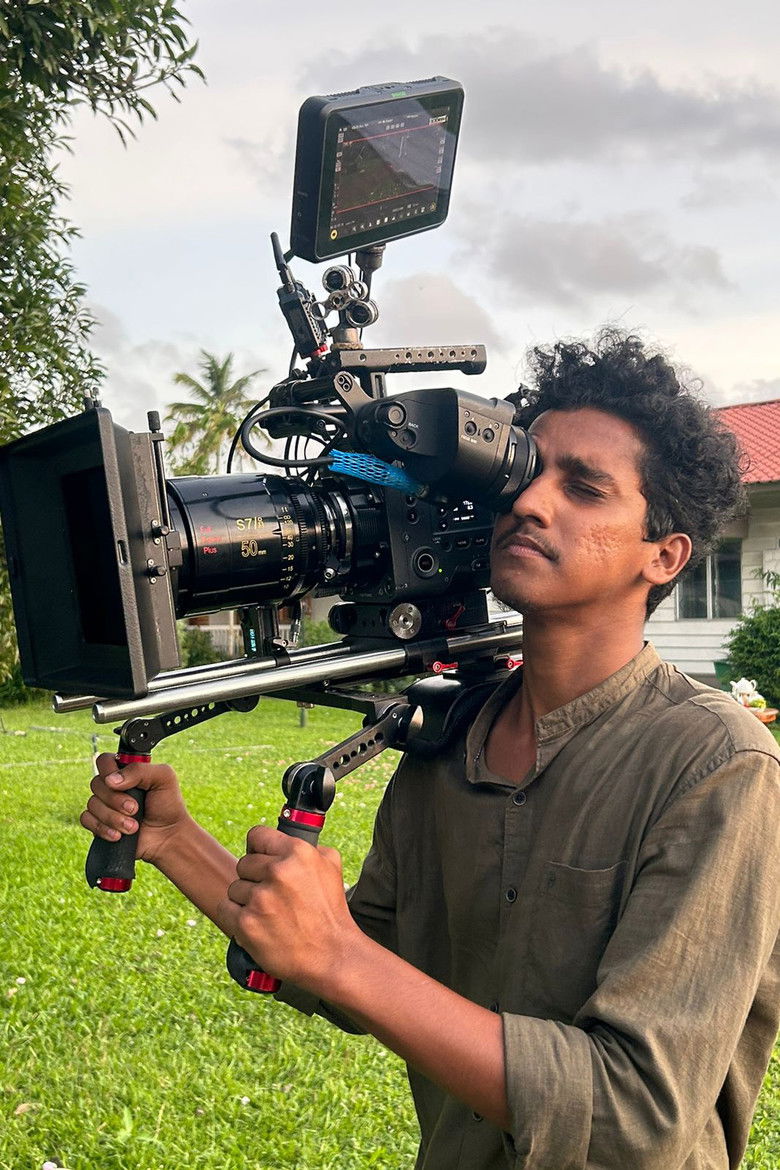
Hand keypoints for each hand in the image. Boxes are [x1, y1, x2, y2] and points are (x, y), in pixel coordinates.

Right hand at [80, 752, 190, 866]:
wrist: (168, 837)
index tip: (124, 784)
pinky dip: (102, 828)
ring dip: (113, 818)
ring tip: (133, 827)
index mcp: (126, 771)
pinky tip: (118, 835)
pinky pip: (86, 820)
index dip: (109, 771)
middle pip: (96, 783)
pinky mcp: (100, 823)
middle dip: (116, 800)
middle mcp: (113, 786)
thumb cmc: (168, 805)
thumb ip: (139, 770)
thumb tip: (111, 780)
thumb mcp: (163, 778)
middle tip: (135, 809)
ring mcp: (105, 805)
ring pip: (92, 804)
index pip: (104, 761)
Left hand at [220, 826, 359, 991]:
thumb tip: (284, 840)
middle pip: (244, 863)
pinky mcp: (246, 924)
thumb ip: (308, 847)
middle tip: (272, 896)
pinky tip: (255, 924)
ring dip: (246, 900)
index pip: (257, 835)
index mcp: (297, 853)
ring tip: (268, 914)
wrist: (332, 955)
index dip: (258, 848)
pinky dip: (236, 917)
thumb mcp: (331, 866)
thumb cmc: (331, 911)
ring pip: (234, 888)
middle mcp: (278, 872)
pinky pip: (225, 909)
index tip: (261, 859)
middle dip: (254, 878)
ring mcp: (260, 899)